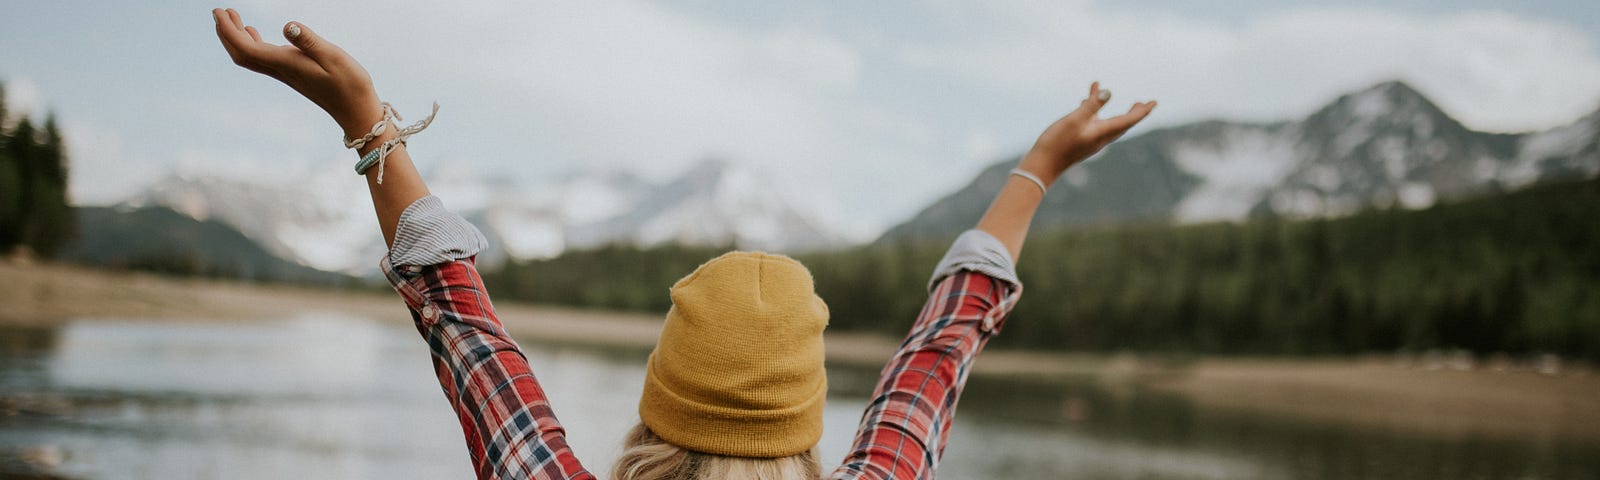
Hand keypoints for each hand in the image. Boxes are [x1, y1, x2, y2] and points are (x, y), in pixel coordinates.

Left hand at [212, 8, 381, 138]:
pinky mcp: (293, 74)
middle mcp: (281, 70)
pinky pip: (262, 59)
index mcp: (286, 64)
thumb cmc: (350, 84)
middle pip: (241, 54)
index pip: (247, 48)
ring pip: (249, 57)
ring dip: (235, 38)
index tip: (220, 11)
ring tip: (232, 17)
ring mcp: (286, 73)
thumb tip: (287, 26)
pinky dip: (251, 43)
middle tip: (219, 11)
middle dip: (226, 33)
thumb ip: (310, 41)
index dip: (229, 30)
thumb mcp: (334, 57)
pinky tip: (254, 33)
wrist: (357, 111)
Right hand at [1020, 82, 1155, 180]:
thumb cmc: (1057, 143)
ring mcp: (1089, 139)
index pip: (1128, 120)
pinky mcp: (1079, 140)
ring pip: (1106, 121)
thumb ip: (1091, 106)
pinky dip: (1092, 110)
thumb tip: (1108, 91)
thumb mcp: (1074, 120)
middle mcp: (1100, 137)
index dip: (1142, 111)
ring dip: (1112, 109)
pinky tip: (1084, 102)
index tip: (1154, 103)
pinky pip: (1091, 122)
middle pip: (1122, 123)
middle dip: (1133, 112)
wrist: (1042, 166)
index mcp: (1102, 133)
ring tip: (1108, 96)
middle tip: (1145, 103)